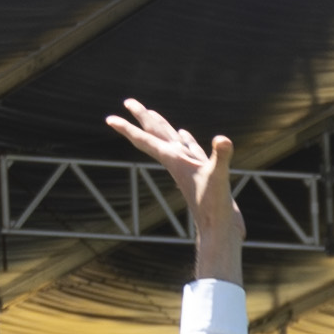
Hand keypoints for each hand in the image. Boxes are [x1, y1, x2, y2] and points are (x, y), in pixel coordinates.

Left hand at [111, 98, 241, 273]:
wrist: (218, 231)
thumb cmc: (214, 209)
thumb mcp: (218, 179)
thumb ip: (220, 158)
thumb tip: (223, 140)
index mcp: (175, 161)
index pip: (147, 140)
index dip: (128, 128)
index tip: (110, 119)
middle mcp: (178, 162)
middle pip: (156, 134)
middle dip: (142, 117)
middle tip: (128, 101)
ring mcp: (190, 167)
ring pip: (172, 140)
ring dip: (161, 126)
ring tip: (152, 113)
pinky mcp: (202, 173)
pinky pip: (190, 149)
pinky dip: (186, 139)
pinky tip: (184, 135)